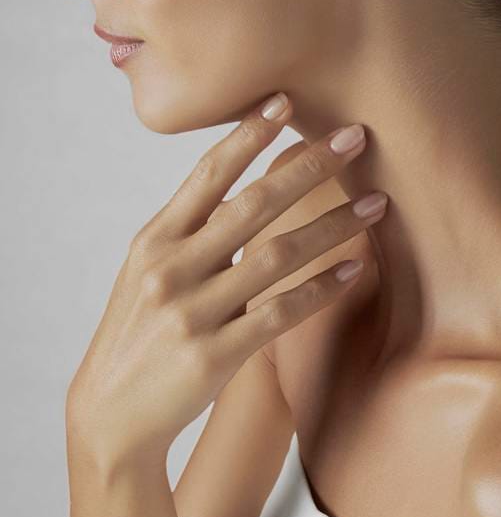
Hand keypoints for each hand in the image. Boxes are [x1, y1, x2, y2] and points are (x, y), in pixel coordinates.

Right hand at [65, 94, 385, 469]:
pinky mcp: (215, 355)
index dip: (247, 134)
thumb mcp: (148, 268)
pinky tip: (354, 269)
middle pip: (254, 204)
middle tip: (355, 138)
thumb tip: (245, 175)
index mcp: (155, 239)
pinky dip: (321, 288)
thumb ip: (191, 226)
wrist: (109, 415)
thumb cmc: (138, 330)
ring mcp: (193, 312)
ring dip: (333, 225)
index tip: (285, 101)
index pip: (208, 173)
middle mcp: (172, 268)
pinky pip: (281, 313)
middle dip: (310, 166)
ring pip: (278, 254)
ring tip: (375, 204)